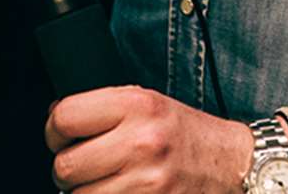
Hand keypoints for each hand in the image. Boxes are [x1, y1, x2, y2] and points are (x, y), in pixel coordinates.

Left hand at [46, 86, 255, 193]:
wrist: (233, 164)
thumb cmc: (186, 134)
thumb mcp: (150, 103)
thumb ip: (106, 108)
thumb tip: (57, 121)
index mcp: (137, 105)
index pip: (64, 118)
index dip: (54, 131)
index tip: (60, 137)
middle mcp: (141, 142)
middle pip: (65, 166)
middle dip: (66, 169)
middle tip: (82, 165)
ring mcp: (146, 181)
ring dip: (84, 193)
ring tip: (105, 182)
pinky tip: (118, 192)